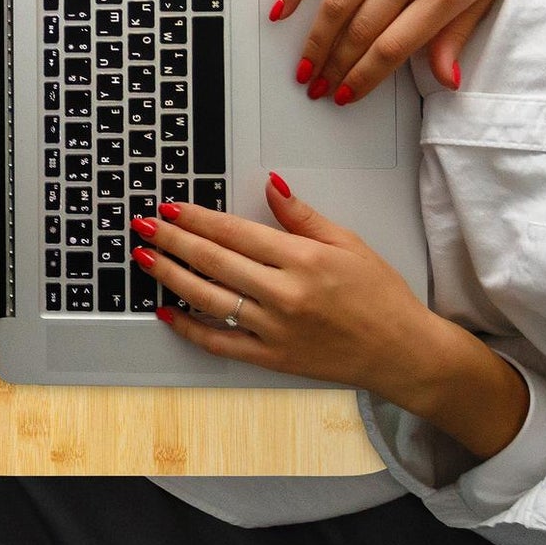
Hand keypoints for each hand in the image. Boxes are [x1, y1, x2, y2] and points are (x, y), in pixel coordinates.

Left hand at [132, 176, 530, 458]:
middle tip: (144, 226)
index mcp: (303, 260)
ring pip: (209, 300)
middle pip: (214, 262)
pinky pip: (220, 343)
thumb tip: (270, 186)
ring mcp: (275, 330)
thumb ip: (303, 216)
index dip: (198, 219)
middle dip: (173, 241)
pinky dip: (190, 329)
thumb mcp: (348, 243)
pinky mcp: (272, 358)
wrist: (402, 352)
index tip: (171, 208)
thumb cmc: (380, 296)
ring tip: (145, 259)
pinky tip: (167, 312)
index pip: (236, 233)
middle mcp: (285, 295)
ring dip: (171, 277)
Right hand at [272, 0, 545, 102]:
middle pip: (360, 30)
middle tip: (318, 86)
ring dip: (316, 41)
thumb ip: (456, 36)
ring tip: (305, 65)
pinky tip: (284, 10)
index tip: (346, 94)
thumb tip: (445, 79)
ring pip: (338, 2)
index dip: (363, 79)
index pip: (392, 48)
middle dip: (334, 68)